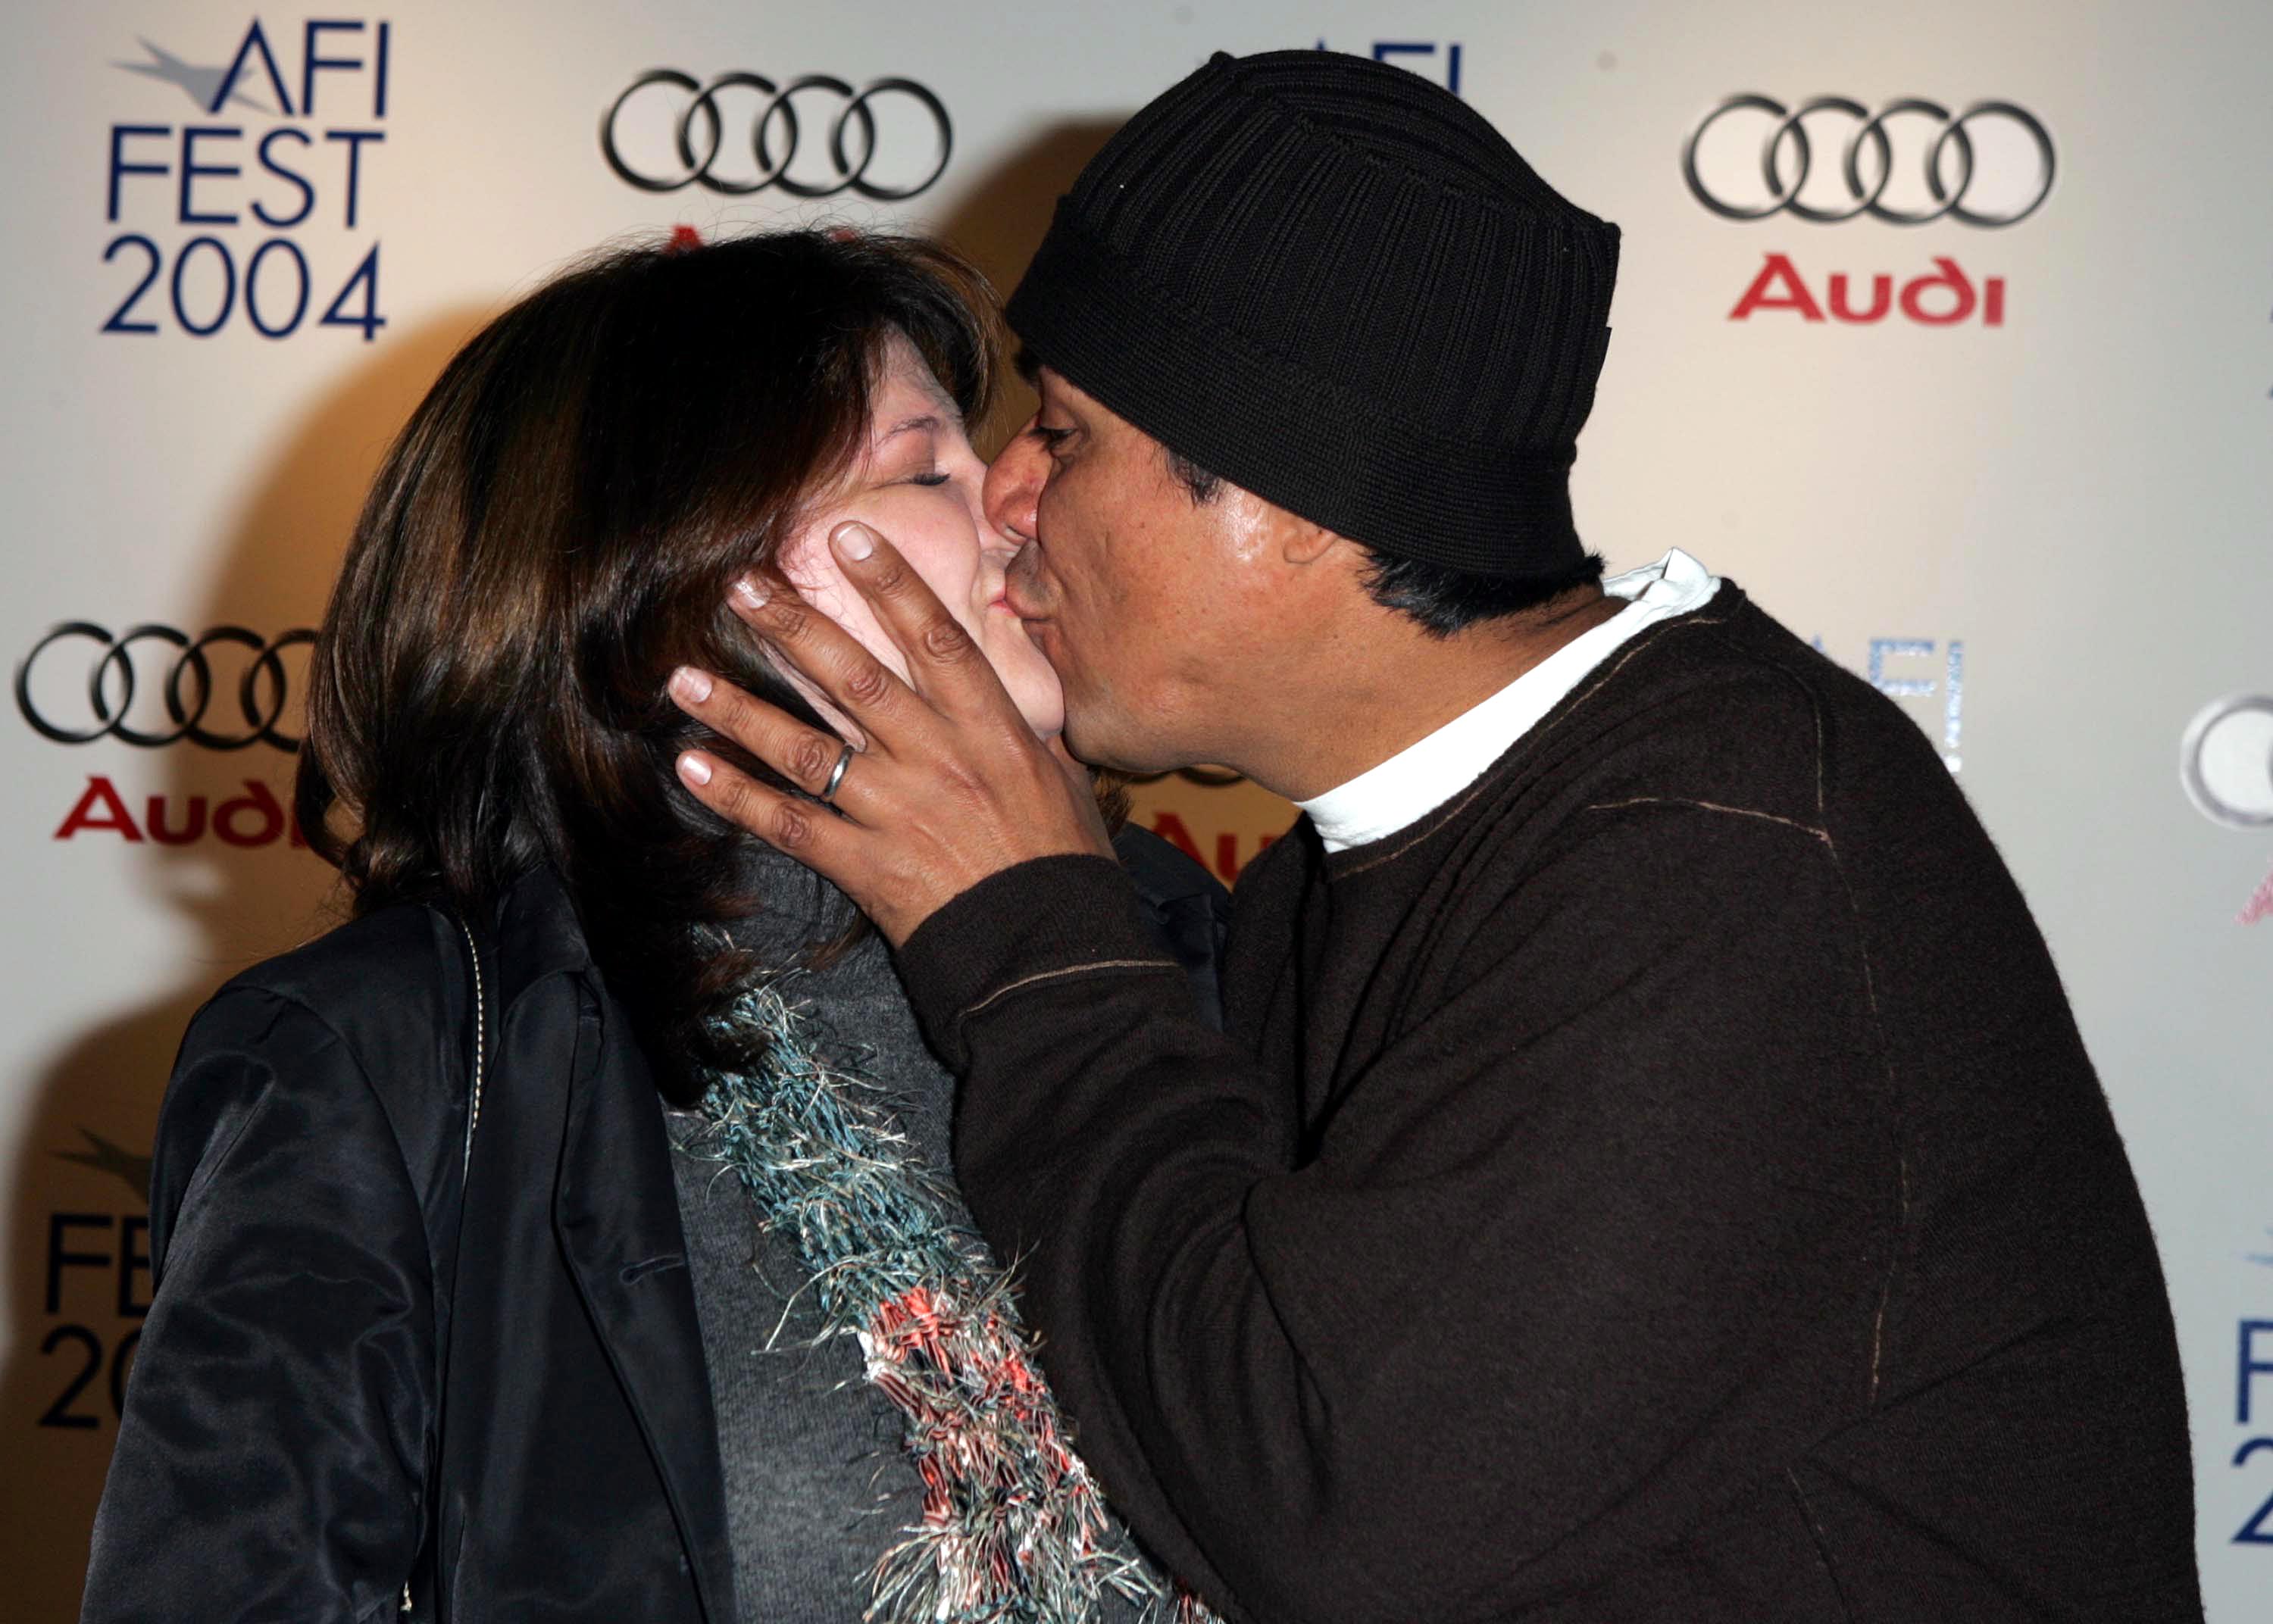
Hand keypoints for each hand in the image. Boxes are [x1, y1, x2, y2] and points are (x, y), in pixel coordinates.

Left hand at [666, 521, 1112, 945]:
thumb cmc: (1066, 868)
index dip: (891, 585)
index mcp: (991, 731)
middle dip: (795, 627)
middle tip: (742, 584)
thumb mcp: (1064, 784)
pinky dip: (736, 797)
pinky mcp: (865, 865)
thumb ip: (1031, 735)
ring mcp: (895, 811)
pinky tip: (693, 767)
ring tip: (685, 677)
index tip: (847, 537)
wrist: (1052, 954)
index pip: (936, 640)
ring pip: (805, 748)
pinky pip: (788, 824)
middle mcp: (936, 759)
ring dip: (740, 710)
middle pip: (855, 678)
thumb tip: (1028, 697)